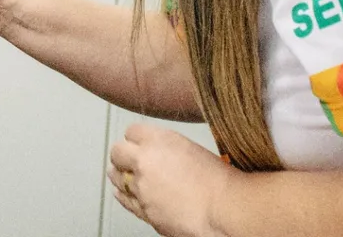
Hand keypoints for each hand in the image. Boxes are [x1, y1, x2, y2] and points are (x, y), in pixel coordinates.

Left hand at [108, 124, 229, 236]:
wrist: (226, 210)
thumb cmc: (220, 181)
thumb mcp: (191, 149)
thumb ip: (166, 146)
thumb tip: (158, 152)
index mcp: (158, 140)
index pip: (132, 131)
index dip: (136, 138)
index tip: (138, 143)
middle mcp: (144, 160)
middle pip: (117, 151)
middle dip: (122, 155)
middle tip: (127, 158)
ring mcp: (141, 186)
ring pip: (116, 176)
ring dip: (120, 174)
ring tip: (125, 175)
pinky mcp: (143, 208)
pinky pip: (124, 199)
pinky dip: (124, 195)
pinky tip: (124, 193)